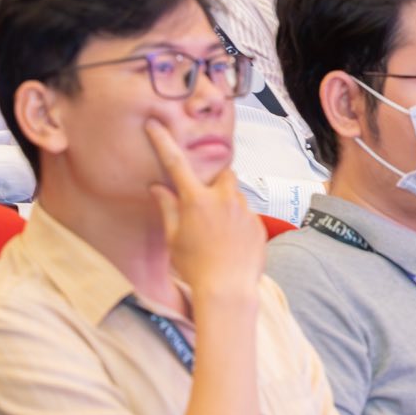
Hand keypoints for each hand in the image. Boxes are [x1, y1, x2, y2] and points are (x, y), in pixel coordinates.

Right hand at [146, 120, 263, 303]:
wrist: (228, 289)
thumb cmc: (195, 267)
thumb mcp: (173, 238)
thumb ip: (168, 208)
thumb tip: (158, 188)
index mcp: (197, 200)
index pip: (176, 163)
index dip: (163, 142)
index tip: (155, 125)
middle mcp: (224, 199)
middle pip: (223, 174)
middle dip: (215, 181)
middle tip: (204, 202)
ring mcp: (245, 211)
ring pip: (236, 196)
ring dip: (226, 204)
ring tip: (217, 233)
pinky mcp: (259, 224)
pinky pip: (247, 215)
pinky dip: (237, 222)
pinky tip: (230, 244)